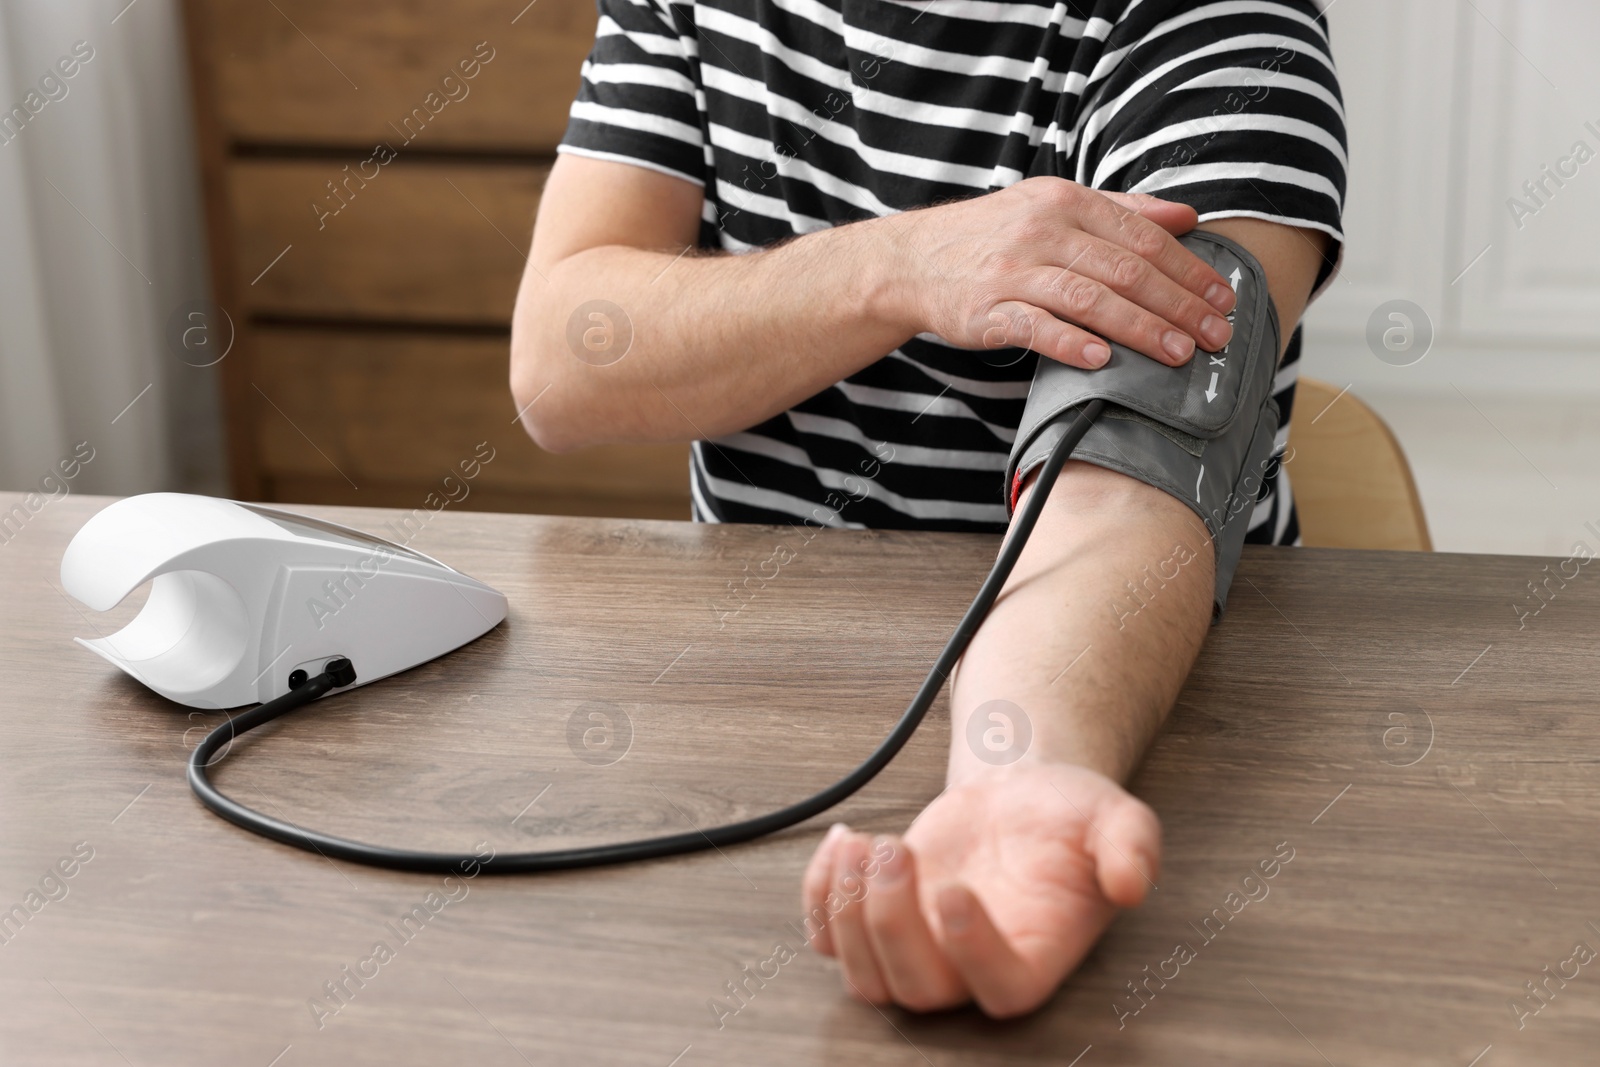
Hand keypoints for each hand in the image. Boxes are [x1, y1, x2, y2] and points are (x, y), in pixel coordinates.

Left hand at [801, 763, 1160, 1016]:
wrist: (1021, 798)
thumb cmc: (1069, 818)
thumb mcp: (1115, 817)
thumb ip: (1131, 847)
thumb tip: (1133, 881)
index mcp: (1035, 956)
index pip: (999, 990)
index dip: (970, 953)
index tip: (953, 889)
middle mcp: (972, 969)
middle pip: (917, 989)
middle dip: (890, 922)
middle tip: (893, 850)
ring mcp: (919, 951)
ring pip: (866, 978)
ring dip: (846, 912)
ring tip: (860, 841)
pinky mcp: (878, 924)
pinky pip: (827, 939)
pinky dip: (818, 896)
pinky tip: (841, 840)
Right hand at [888, 176, 1235, 369]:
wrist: (912, 260)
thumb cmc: (992, 236)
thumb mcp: (1053, 205)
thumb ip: (1120, 209)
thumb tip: (1186, 214)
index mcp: (1065, 201)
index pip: (1141, 236)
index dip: (1188, 268)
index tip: (1222, 298)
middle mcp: (1041, 231)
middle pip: (1124, 269)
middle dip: (1177, 304)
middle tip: (1216, 335)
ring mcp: (1012, 272)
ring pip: (1088, 298)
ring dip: (1139, 328)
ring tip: (1177, 354)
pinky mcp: (986, 310)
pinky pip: (1034, 327)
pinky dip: (1069, 343)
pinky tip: (1101, 361)